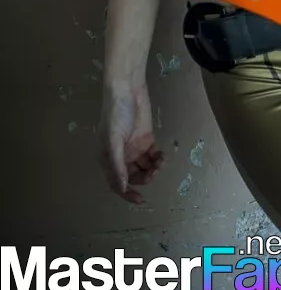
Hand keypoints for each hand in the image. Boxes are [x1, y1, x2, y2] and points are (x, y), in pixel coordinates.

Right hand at [98, 82, 165, 203]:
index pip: (117, 182)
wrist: (127, 89)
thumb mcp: (113, 140)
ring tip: (160, 162)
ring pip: (145, 167)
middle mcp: (122, 156)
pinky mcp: (147, 139)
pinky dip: (158, 159)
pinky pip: (153, 156)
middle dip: (144, 178)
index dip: (127, 193)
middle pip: (134, 176)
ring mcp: (135, 148)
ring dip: (153, 169)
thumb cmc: (115, 114)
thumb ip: (118, 164)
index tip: (140, 200)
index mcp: (109, 158)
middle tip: (154, 172)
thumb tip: (122, 187)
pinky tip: (162, 156)